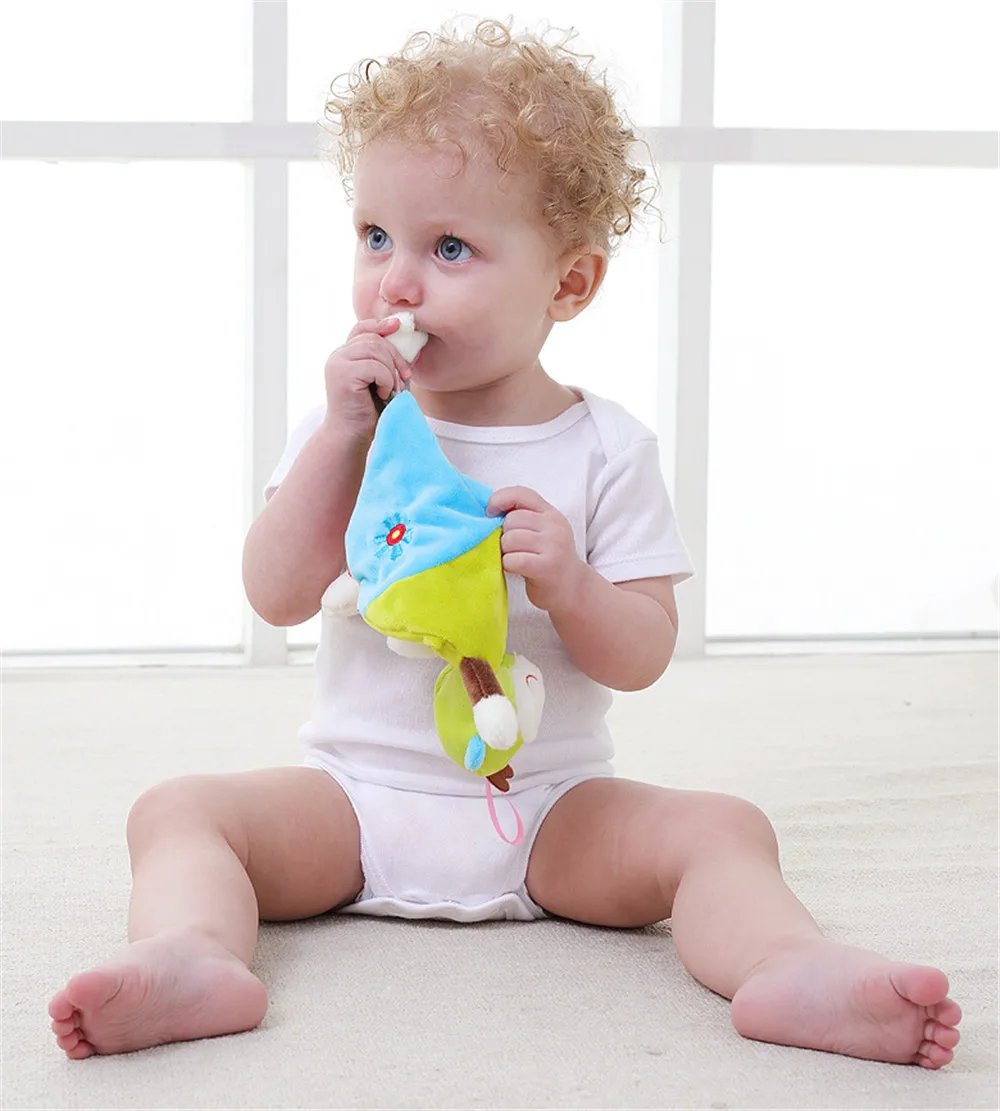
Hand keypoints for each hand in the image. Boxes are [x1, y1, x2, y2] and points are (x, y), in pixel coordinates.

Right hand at [321, 317, 411, 439]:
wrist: (351, 437)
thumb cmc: (369, 412)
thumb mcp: (381, 381)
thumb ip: (388, 362)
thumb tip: (411, 344)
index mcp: (345, 355)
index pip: (362, 328)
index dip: (380, 324)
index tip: (398, 326)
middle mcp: (338, 356)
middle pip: (374, 339)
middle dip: (395, 356)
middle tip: (404, 378)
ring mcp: (337, 364)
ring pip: (375, 350)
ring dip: (391, 371)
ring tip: (392, 390)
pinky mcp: (342, 375)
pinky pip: (374, 366)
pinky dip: (386, 380)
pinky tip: (383, 394)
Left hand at [487, 486, 585, 612]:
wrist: (573, 589)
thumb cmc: (549, 560)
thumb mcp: (543, 532)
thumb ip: (524, 518)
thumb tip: (490, 512)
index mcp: (551, 514)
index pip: (521, 494)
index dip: (500, 499)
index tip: (490, 513)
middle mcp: (554, 526)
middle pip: (511, 520)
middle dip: (503, 535)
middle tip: (511, 549)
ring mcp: (553, 545)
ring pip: (509, 539)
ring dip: (505, 552)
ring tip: (515, 559)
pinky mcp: (546, 567)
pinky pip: (513, 559)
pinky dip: (508, 565)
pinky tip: (516, 569)